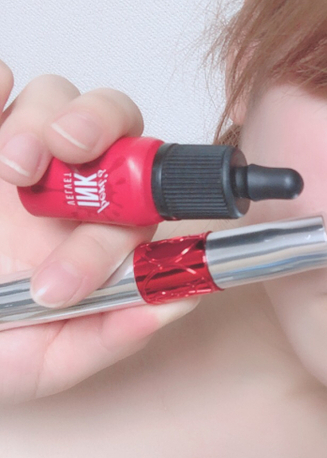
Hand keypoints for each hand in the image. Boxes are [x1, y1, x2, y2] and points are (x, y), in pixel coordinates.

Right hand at [0, 62, 196, 403]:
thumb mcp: (50, 360)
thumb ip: (111, 336)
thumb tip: (180, 302)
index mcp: (98, 233)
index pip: (145, 192)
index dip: (142, 194)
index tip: (114, 220)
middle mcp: (68, 189)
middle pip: (113, 121)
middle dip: (99, 126)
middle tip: (69, 152)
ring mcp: (16, 159)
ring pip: (54, 98)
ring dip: (42, 120)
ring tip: (14, 166)